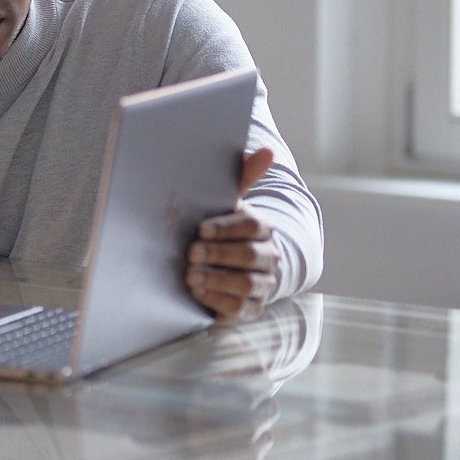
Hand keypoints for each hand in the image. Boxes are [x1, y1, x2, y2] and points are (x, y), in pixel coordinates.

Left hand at [188, 147, 281, 321]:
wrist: (232, 265)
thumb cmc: (222, 229)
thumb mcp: (227, 205)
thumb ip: (241, 179)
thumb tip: (266, 151)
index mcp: (262, 228)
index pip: (252, 225)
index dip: (225, 228)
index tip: (200, 230)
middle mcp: (269, 256)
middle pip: (250, 255)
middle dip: (218, 254)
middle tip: (191, 253)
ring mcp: (263, 284)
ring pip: (247, 283)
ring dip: (217, 279)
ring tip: (191, 276)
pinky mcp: (251, 307)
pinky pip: (240, 308)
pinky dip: (218, 301)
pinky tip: (199, 293)